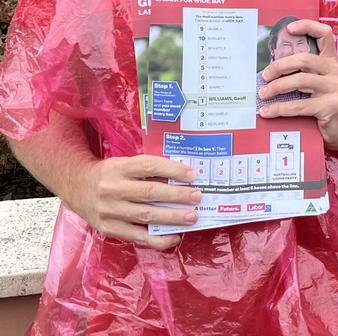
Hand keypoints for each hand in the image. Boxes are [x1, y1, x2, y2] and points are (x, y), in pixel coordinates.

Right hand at [71, 155, 200, 249]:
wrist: (75, 186)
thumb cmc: (109, 174)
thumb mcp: (124, 163)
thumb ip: (147, 169)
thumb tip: (182, 177)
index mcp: (119, 168)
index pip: (149, 167)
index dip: (172, 170)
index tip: (192, 175)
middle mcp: (112, 189)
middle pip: (149, 193)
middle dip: (177, 196)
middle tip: (197, 197)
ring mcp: (109, 211)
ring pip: (145, 216)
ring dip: (172, 218)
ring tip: (192, 217)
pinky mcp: (108, 228)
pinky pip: (136, 236)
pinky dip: (157, 239)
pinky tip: (174, 237)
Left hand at [257, 19, 337, 150]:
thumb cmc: (328, 104)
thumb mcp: (320, 83)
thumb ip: (305, 73)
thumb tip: (272, 69)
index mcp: (331, 62)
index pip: (324, 34)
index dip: (307, 27)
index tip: (289, 29)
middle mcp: (335, 71)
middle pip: (304, 59)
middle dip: (280, 66)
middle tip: (264, 75)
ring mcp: (334, 88)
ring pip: (300, 81)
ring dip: (276, 87)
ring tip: (263, 93)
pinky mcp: (330, 107)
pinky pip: (299, 105)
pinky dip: (279, 108)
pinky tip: (268, 112)